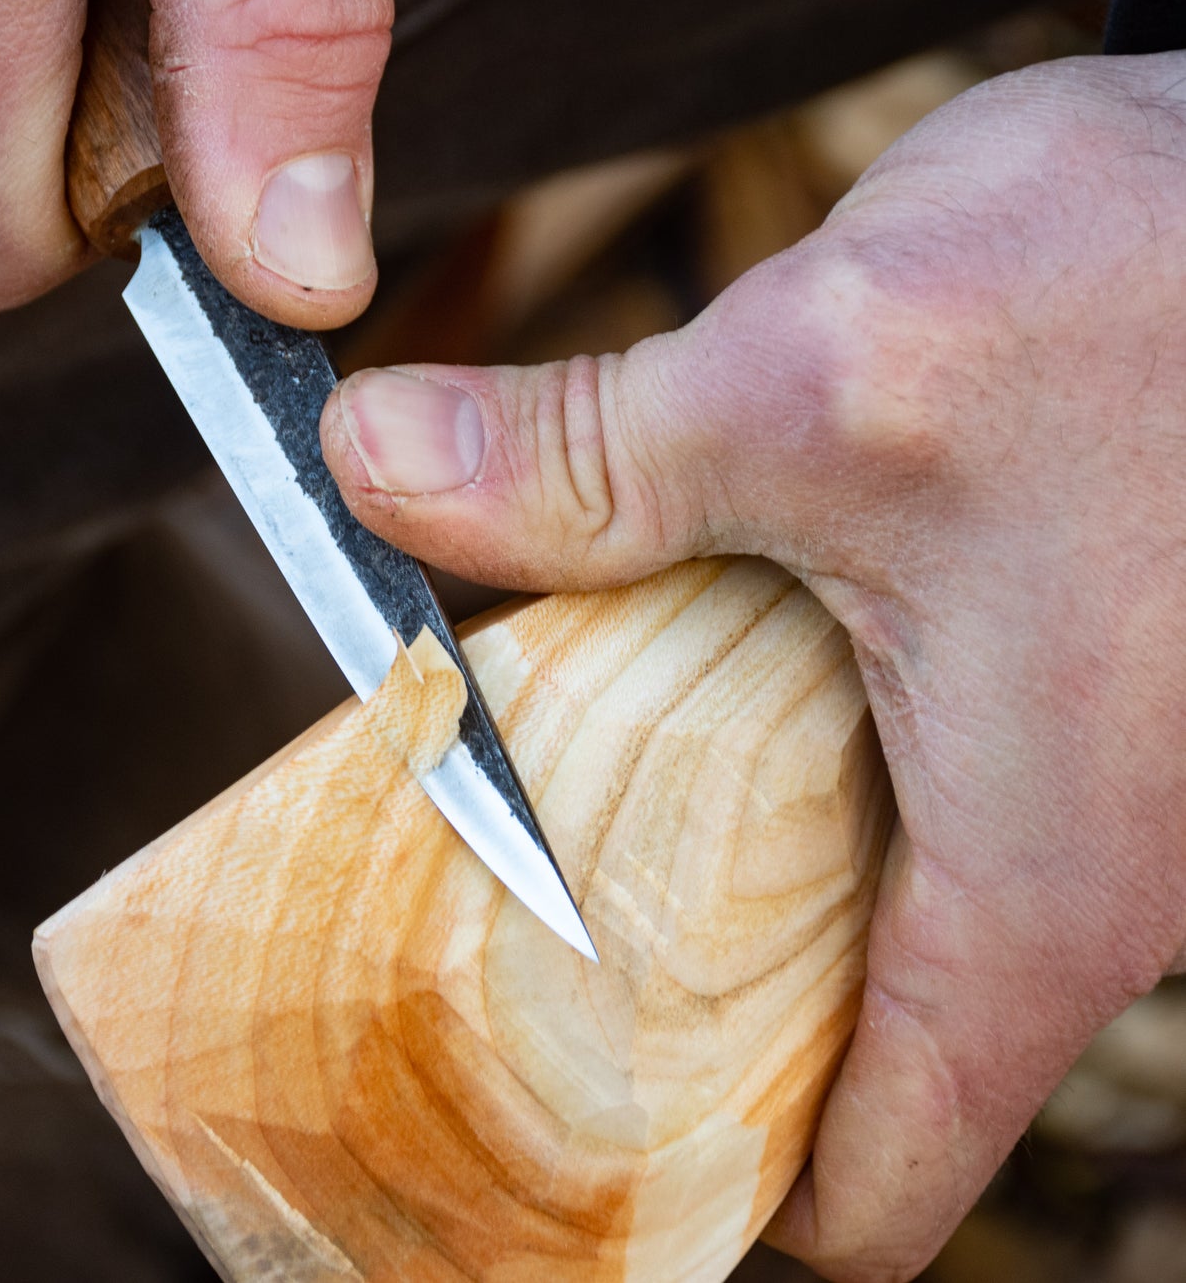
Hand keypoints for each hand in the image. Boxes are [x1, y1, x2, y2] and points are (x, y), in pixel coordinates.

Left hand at [320, 53, 1185, 1279]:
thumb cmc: (1143, 293)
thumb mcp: (822, 380)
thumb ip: (582, 456)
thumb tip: (370, 465)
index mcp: (1037, 879)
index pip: (867, 1184)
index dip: (702, 1185)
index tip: (555, 1130)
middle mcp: (1082, 874)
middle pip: (833, 1048)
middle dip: (663, 992)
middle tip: (500, 904)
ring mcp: (1082, 795)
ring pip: (861, 915)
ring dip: (716, 857)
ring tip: (577, 772)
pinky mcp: (1062, 703)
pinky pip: (906, 803)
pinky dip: (787, 768)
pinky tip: (705, 663)